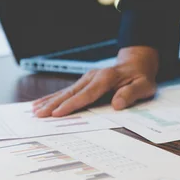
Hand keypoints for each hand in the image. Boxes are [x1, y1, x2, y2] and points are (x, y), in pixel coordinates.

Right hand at [32, 46, 158, 116]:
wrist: (137, 64)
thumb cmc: (141, 78)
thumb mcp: (144, 86)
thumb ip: (131, 94)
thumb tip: (118, 104)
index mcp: (107, 78)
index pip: (87, 94)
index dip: (72, 104)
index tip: (58, 113)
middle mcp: (94, 76)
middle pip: (72, 92)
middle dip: (54, 104)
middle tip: (39, 115)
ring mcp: (88, 78)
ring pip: (66, 91)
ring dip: (50, 101)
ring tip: (35, 110)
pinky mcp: (85, 81)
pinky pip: (68, 90)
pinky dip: (54, 96)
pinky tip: (42, 102)